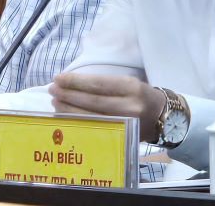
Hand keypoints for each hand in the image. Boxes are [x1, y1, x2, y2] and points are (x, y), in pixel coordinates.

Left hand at [51, 74, 166, 140]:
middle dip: (69, 95)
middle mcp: (128, 106)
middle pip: (92, 101)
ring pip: (90, 117)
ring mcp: (123, 124)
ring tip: (55, 101)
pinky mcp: (119, 137)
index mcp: (131, 88)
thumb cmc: (140, 95)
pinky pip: (93, 130)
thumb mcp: (128, 83)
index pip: (98, 83)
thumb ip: (105, 84)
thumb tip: (73, 84)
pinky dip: (77, 123)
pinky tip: (66, 117)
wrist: (162, 116)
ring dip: (69, 109)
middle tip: (52, 89)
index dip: (76, 81)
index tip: (59, 77)